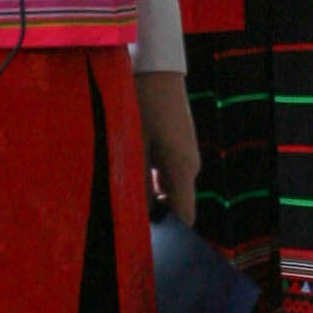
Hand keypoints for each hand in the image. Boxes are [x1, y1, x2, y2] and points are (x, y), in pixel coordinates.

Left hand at [136, 68, 199, 225]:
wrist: (155, 65)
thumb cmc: (141, 103)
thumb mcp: (132, 144)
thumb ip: (134, 182)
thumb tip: (133, 216)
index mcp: (182, 168)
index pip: (184, 216)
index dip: (169, 235)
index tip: (147, 247)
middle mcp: (189, 165)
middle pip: (176, 203)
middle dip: (155, 216)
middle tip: (127, 225)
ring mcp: (186, 153)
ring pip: (169, 187)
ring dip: (151, 196)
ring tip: (123, 202)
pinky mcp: (178, 144)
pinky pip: (167, 172)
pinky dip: (152, 180)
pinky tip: (129, 177)